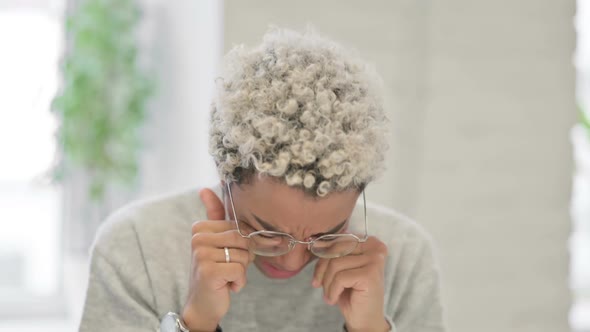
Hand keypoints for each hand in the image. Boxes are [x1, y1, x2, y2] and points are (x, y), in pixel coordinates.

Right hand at [182, 188, 254, 330]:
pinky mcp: (208, 271)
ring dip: (241, 271)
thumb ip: (214, 215)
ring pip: (243, 255)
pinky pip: (240, 270)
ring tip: (226, 276)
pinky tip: (227, 286)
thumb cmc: (215, 271)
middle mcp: (198, 238)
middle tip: (229, 267)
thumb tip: (204, 189)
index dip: (243, 243)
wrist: (204, 304)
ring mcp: (201, 254)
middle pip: (242, 240)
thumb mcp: (217, 242)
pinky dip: (239, 282)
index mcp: (200, 228)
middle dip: (244, 257)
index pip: (238, 228)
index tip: (229, 255)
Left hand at [312, 236, 389, 331]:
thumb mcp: (340, 268)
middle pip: (336, 250)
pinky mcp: (370, 275)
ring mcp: (374, 261)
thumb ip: (332, 253)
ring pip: (335, 264)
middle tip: (318, 284)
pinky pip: (340, 278)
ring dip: (326, 283)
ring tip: (329, 295)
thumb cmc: (351, 292)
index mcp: (369, 242)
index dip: (324, 251)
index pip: (339, 239)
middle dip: (322, 268)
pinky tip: (334, 299)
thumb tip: (314, 242)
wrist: (364, 319)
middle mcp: (375, 248)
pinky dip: (332, 291)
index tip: (315, 262)